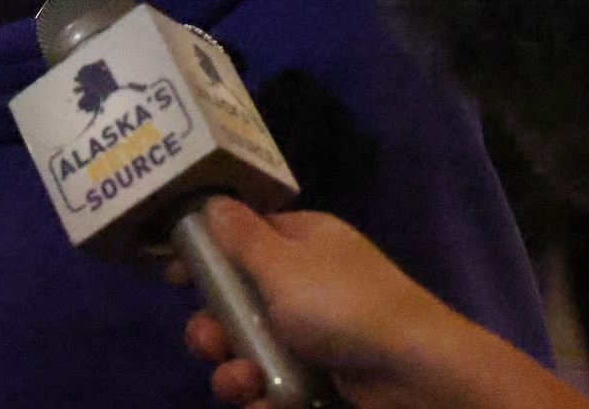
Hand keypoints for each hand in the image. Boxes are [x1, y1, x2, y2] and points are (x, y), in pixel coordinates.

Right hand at [181, 199, 588, 408]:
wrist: (413, 373)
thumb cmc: (342, 305)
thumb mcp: (283, 262)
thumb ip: (240, 236)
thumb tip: (212, 200)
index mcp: (301, 243)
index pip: (242, 238)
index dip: (207, 256)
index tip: (174, 276)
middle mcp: (305, 284)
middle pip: (236, 302)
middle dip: (212, 329)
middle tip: (210, 344)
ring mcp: (314, 334)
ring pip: (249, 350)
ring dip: (232, 371)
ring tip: (243, 383)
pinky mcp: (320, 377)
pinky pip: (274, 384)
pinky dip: (263, 398)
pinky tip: (264, 405)